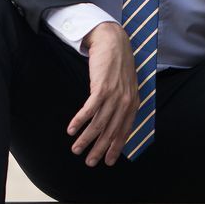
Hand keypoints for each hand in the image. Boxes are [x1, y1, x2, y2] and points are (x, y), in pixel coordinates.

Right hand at [66, 21, 136, 166]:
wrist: (113, 41)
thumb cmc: (118, 62)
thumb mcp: (127, 84)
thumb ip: (124, 102)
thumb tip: (116, 119)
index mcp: (133, 103)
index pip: (124, 131)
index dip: (116, 148)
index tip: (108, 161)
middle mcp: (125, 102)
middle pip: (111, 132)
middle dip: (99, 149)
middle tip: (89, 162)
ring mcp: (114, 95)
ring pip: (98, 124)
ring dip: (86, 139)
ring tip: (76, 149)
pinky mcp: (101, 88)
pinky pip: (89, 110)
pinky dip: (79, 121)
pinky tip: (71, 130)